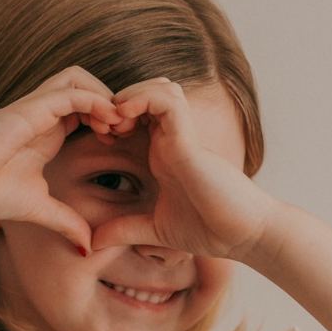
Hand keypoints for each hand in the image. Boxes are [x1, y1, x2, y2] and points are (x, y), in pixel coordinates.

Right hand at [0, 66, 127, 251]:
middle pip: (86, 87)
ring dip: (105, 96)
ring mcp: (34, 108)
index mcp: (47, 133)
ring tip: (120, 124)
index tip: (124, 143)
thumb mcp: (39, 210)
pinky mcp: (28, 109)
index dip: (108, 120)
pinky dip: (93, 100)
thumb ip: (65, 222)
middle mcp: (42, 115)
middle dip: (112, 103)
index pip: (85, 110)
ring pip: (79, 79)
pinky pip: (68, 91)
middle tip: (128, 130)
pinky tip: (108, 121)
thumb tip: (86, 247)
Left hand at [89, 78, 275, 260]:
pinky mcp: (190, 138)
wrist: (239, 235)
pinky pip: (166, 99)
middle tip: (99, 125)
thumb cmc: (207, 230)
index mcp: (163, 154)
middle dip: (116, 103)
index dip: (112, 119)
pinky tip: (124, 116)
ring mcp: (182, 135)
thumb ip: (124, 230)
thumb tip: (92, 243)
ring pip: (157, 87)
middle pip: (145, 94)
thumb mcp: (154, 231)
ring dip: (129, 95)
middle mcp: (172, 138)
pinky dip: (142, 97)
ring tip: (112, 120)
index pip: (136, 116)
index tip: (97, 138)